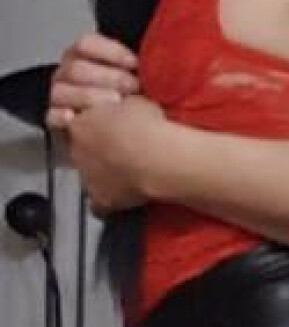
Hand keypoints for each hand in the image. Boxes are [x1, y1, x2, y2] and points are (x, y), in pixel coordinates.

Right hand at [46, 32, 138, 130]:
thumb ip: (134, 70)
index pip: (85, 45)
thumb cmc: (131, 110)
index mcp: (81, 58)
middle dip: (108, 76)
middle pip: (76, 68)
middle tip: (132, 88)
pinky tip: (73, 117)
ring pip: (62, 90)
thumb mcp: (136, 85)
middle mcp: (67, 76)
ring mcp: (59, 98)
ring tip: (114, 103)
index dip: (111, 52)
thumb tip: (144, 63)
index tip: (134, 64)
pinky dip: (60, 115)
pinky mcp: (55, 123)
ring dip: (88, 96)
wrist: (124, 142)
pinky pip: (51, 116)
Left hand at [68, 94, 165, 214]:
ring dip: (100, 177)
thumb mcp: (131, 102)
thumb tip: (122, 109)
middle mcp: (77, 152)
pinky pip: (97, 208)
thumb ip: (118, 109)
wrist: (156, 157)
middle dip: (95, 153)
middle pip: (79, 153)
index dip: (92, 129)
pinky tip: (117, 202)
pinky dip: (104, 206)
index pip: (77, 127)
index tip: (107, 131)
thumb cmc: (146, 125)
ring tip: (122, 176)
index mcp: (80, 124)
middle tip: (117, 152)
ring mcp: (87, 178)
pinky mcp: (101, 200)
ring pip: (86, 178)